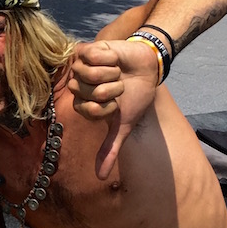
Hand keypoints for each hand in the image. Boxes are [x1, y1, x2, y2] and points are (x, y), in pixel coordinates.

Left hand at [70, 39, 160, 178]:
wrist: (148, 70)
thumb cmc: (134, 97)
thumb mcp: (122, 125)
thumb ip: (110, 149)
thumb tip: (100, 178)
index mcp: (82, 104)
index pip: (85, 110)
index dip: (106, 107)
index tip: (116, 104)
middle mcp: (78, 86)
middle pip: (84, 91)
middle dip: (108, 90)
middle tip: (118, 87)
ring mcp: (81, 67)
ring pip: (86, 74)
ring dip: (109, 74)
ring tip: (117, 72)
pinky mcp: (88, 49)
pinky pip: (91, 56)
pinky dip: (108, 59)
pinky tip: (114, 59)